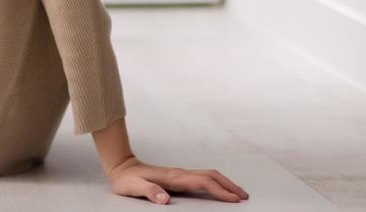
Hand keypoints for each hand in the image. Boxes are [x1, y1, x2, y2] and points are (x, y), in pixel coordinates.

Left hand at [109, 158, 248, 203]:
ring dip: (225, 183)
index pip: (202, 182)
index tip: (233, 199)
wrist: (121, 167)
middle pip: (211, 176)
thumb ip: (149, 192)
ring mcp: (180, 174)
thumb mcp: (134, 187)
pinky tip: (219, 189)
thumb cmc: (127, 179)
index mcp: (174, 177)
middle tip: (244, 196)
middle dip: (229, 185)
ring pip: (208, 175)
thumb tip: (165, 199)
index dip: (219, 190)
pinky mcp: (178, 177)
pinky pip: (202, 178)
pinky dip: (216, 182)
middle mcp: (180, 174)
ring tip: (238, 193)